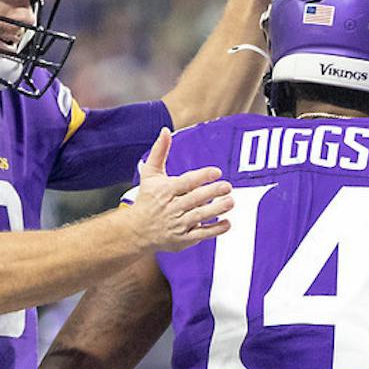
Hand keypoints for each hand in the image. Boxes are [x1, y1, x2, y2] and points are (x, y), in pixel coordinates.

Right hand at [129, 129, 233, 253]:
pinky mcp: (183, 239)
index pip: (186, 182)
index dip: (202, 176)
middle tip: (228, 186)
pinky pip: (201, 234)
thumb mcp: (150, 174)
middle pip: (195, 199)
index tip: (217, 171)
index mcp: (164, 191)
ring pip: (200, 216)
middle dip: (212, 192)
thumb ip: (159, 152)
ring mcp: (178, 224)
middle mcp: (171, 208)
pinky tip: (227, 222)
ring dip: (217, 209)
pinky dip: (215, 229)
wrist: (137, 230)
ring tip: (230, 202)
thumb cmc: (147, 199)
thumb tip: (165, 130)